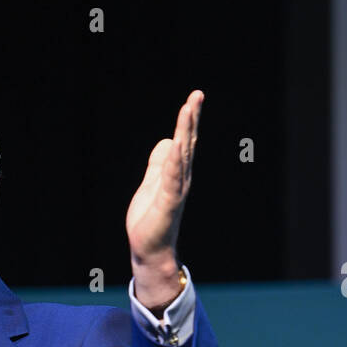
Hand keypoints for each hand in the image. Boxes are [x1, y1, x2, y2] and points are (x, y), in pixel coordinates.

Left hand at [126, 89, 202, 309]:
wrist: (149, 250)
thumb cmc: (151, 220)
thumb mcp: (152, 183)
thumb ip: (159, 163)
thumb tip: (168, 140)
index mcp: (177, 174)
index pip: (185, 142)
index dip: (188, 120)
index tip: (194, 98)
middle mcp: (181, 179)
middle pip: (188, 143)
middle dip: (191, 119)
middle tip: (197, 95)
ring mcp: (176, 190)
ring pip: (182, 156)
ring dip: (185, 133)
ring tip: (188, 111)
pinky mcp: (167, 203)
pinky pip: (172, 178)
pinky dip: (175, 161)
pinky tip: (178, 144)